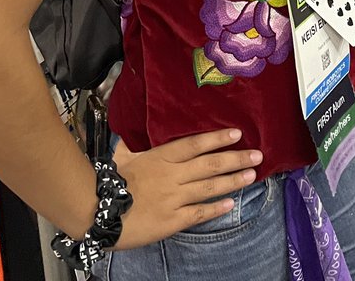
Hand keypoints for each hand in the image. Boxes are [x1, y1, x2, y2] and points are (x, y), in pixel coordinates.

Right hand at [111, 128, 261, 249]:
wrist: (97, 212)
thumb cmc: (109, 183)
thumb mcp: (124, 157)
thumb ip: (136, 147)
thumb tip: (133, 134)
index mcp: (162, 157)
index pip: (195, 144)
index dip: (218, 138)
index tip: (237, 133)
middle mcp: (173, 175)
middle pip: (211, 164)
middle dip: (236, 158)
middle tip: (258, 155)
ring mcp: (174, 198)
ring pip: (209, 187)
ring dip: (233, 181)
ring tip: (252, 175)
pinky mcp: (172, 220)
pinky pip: (199, 213)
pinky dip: (216, 208)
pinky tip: (231, 204)